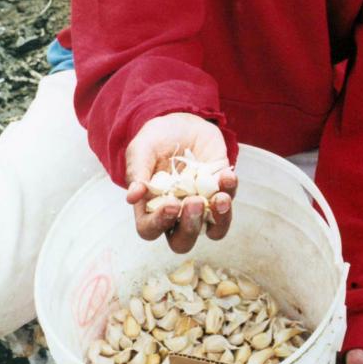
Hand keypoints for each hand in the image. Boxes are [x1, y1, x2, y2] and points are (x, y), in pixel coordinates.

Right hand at [125, 112, 237, 253]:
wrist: (181, 122)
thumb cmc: (156, 140)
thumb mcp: (142, 149)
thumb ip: (136, 171)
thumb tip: (132, 197)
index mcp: (150, 208)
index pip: (150, 230)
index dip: (159, 223)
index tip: (170, 203)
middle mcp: (176, 215)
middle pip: (183, 241)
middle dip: (190, 227)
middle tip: (193, 202)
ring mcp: (201, 206)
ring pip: (214, 230)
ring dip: (220, 219)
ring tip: (221, 197)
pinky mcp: (220, 191)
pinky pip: (229, 199)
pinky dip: (230, 189)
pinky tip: (227, 174)